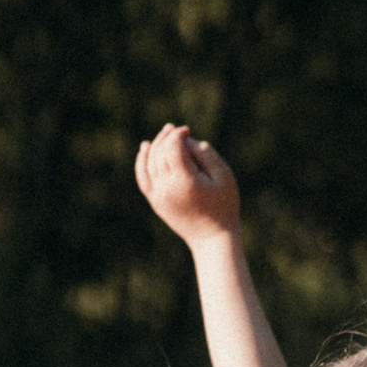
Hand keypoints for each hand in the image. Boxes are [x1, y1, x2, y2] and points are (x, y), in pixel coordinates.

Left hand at [136, 122, 244, 247]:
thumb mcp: (223, 176)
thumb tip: (187, 140)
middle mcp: (166, 188)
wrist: (212, 238)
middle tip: (176, 129)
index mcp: (184, 181)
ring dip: (155, 146)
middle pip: (159, 153)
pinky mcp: (155, 202)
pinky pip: (143, 178)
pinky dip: (142, 162)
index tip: (187, 130)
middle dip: (166, 137)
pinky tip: (145, 148)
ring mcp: (158, 196)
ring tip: (165, 133)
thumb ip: (206, 154)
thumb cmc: (224, 205)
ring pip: (149, 163)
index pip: (172, 149)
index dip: (177, 135)